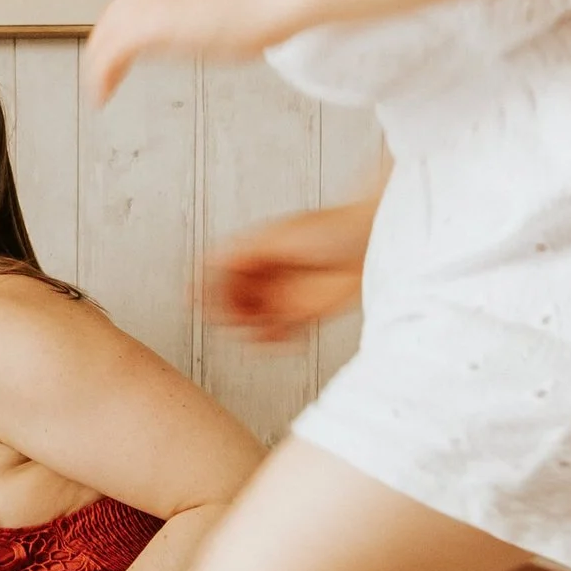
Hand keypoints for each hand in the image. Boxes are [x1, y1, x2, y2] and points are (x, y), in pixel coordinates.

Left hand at [82, 0, 294, 103]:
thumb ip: (215, 8)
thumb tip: (205, 28)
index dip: (137, 23)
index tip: (136, 49)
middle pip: (121, 9)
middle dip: (112, 43)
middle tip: (108, 74)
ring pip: (109, 30)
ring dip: (102, 62)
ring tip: (100, 91)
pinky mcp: (148, 21)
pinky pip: (111, 51)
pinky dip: (102, 75)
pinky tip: (102, 96)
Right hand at [207, 198, 375, 339]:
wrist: (376, 243)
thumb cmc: (335, 229)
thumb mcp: (280, 236)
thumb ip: (245, 253)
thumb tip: (211, 264)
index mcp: (257, 252)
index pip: (219, 273)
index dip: (205, 287)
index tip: (195, 299)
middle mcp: (267, 276)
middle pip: (231, 302)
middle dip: (226, 313)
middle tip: (232, 319)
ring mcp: (285, 296)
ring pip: (251, 322)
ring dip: (249, 331)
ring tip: (259, 332)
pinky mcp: (305, 315)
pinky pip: (279, 335)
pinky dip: (274, 342)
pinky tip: (282, 338)